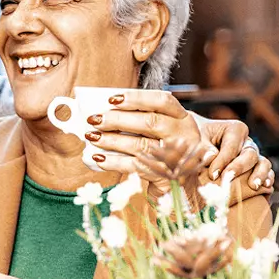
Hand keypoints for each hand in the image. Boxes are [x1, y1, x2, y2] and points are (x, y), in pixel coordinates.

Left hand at [84, 89, 212, 180]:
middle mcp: (183, 135)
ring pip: (140, 145)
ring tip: (92, 137)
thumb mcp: (167, 128)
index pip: (162, 101)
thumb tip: (108, 109)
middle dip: (118, 120)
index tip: (112, 99)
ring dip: (112, 141)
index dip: (137, 98)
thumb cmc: (170, 146)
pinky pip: (135, 167)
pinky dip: (114, 162)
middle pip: (149, 122)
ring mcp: (176, 157)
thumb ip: (145, 117)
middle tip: (95, 119)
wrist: (186, 180)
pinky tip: (99, 158)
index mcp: (183, 118)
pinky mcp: (165, 176)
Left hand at [194, 116, 273, 189]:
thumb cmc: (196, 141)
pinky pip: (267, 173)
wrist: (197, 148)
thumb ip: (203, 148)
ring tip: (253, 186)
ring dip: (259, 174)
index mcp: (235, 129)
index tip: (212, 175)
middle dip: (239, 167)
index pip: (232, 145)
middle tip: (228, 179)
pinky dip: (267, 179)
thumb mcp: (196, 140)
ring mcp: (253, 156)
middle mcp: (247, 142)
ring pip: (263, 162)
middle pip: (250, 153)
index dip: (223, 160)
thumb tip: (212, 156)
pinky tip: (265, 187)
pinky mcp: (256, 169)